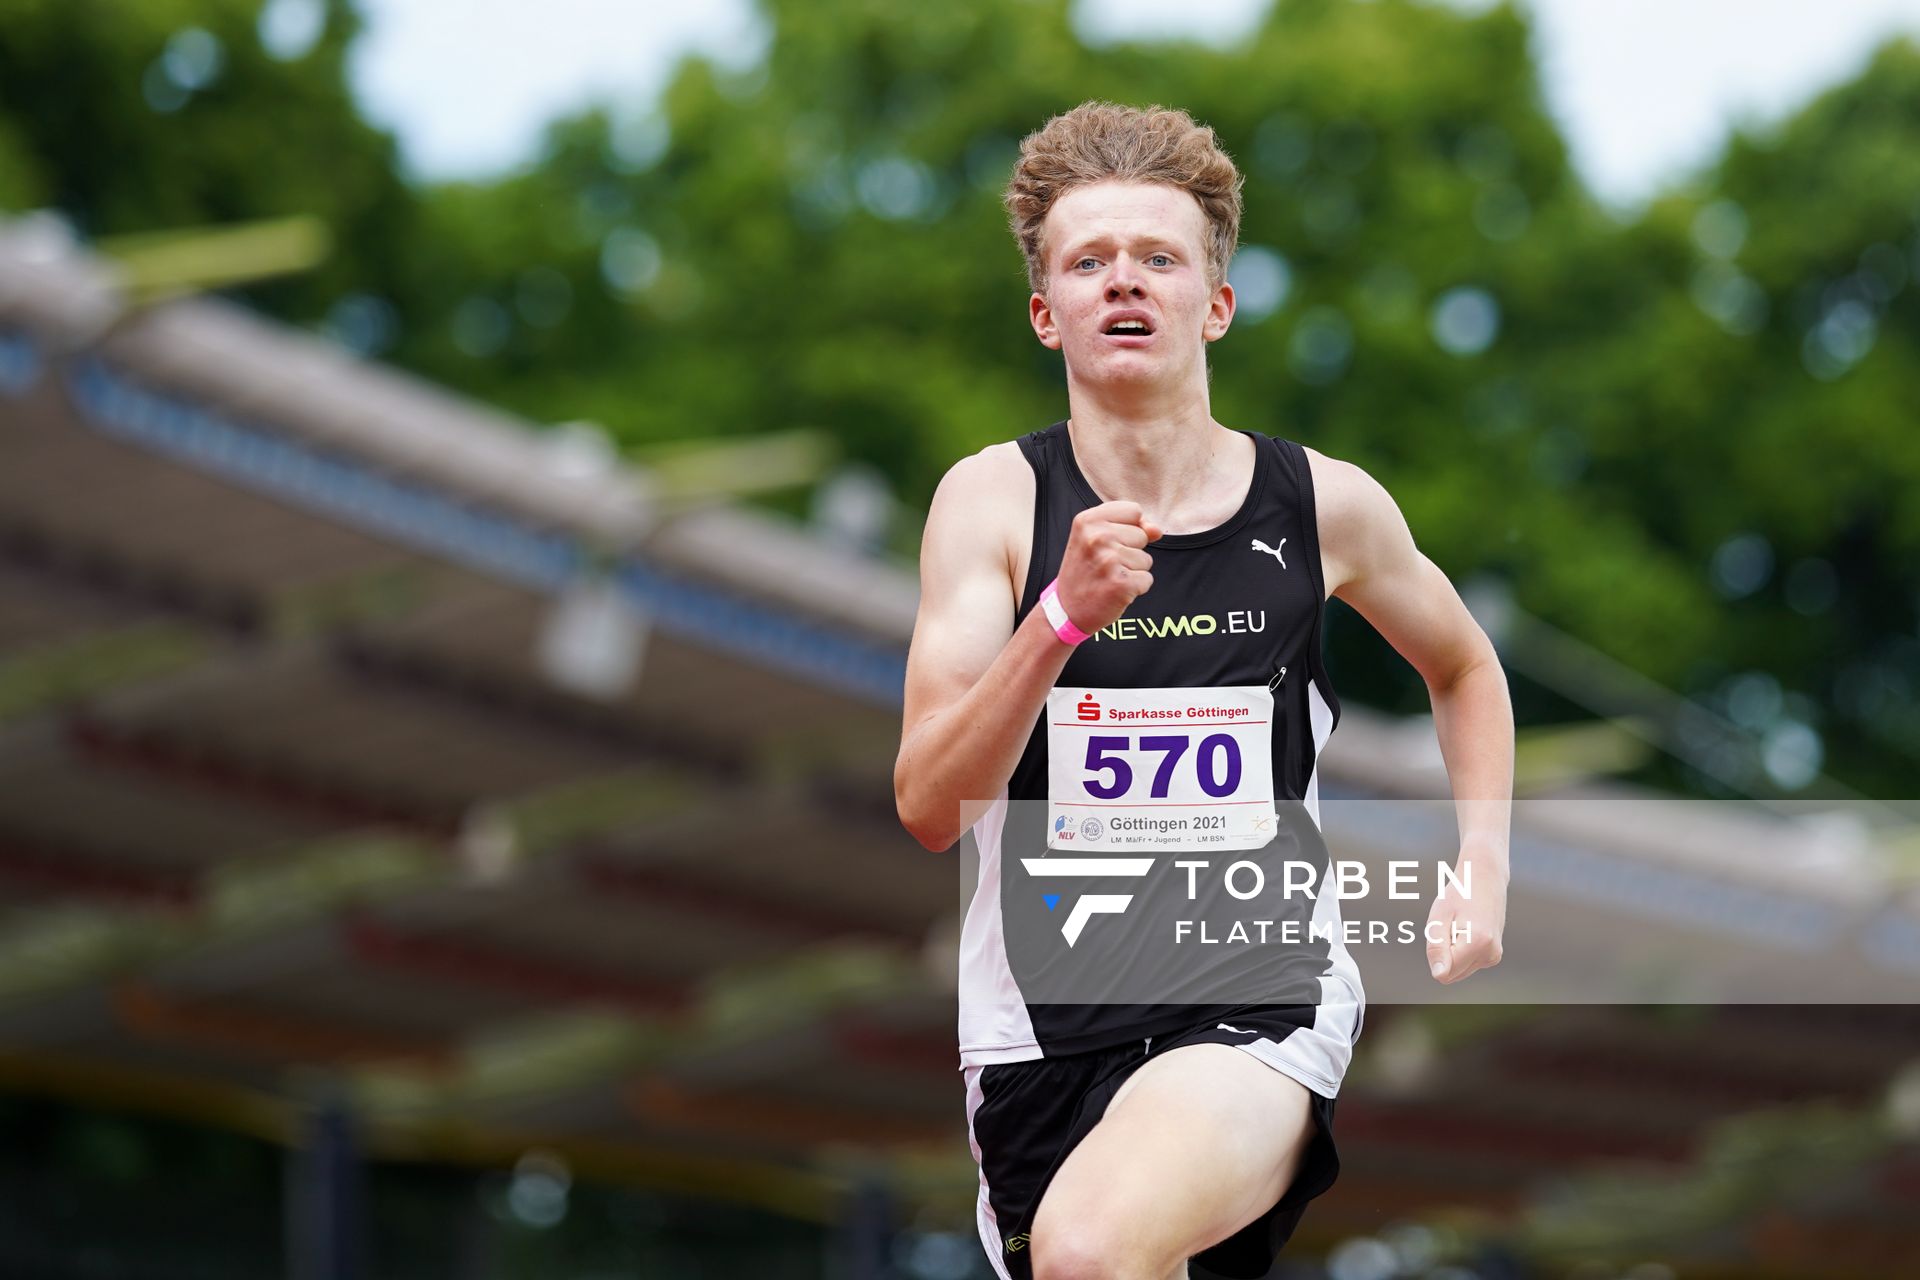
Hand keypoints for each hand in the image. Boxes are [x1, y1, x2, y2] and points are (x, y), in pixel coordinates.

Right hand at [1055, 501, 1162, 633]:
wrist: (1066, 610)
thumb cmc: (1085, 571)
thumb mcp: (1096, 539)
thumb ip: (1130, 526)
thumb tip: (1157, 530)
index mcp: (1087, 520)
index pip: (1134, 510)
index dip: (1128, 528)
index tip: (1108, 543)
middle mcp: (1097, 537)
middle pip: (1142, 534)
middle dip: (1130, 551)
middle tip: (1105, 564)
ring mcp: (1109, 561)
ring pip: (1146, 559)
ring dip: (1133, 571)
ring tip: (1108, 577)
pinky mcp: (1121, 583)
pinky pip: (1147, 579)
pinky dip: (1135, 588)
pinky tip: (1114, 590)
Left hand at [1424, 852, 1506, 983]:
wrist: (1485, 878)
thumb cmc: (1460, 893)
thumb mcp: (1439, 917)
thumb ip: (1437, 948)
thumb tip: (1439, 976)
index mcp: (1478, 943)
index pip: (1445, 971)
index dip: (1437, 954)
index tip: (1444, 931)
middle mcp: (1490, 954)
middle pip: (1452, 974)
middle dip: (1444, 955)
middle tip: (1450, 928)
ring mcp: (1494, 956)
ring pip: (1458, 971)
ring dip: (1452, 953)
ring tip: (1459, 927)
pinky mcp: (1493, 956)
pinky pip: (1466, 964)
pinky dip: (1460, 951)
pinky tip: (1465, 930)